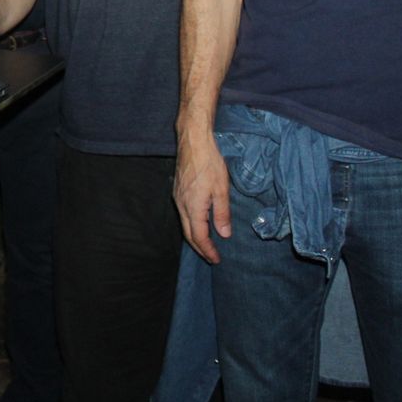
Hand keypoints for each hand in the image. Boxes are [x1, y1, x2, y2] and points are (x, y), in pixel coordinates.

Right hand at [174, 131, 231, 263]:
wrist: (193, 141)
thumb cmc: (209, 163)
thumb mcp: (221, 189)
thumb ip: (222, 213)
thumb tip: (224, 234)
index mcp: (193, 206)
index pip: (198, 236)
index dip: (207, 250)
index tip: (216, 259)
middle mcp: (181, 204)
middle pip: (188, 233)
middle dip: (199, 248)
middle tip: (211, 257)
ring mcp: (177, 197)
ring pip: (184, 224)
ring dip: (195, 237)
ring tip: (207, 244)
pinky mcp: (178, 190)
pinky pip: (183, 214)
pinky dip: (191, 225)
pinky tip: (200, 223)